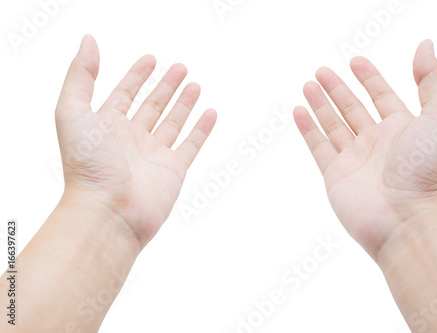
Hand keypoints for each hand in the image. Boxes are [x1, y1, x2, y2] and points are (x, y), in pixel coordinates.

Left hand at [56, 35, 215, 246]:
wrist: (109, 213)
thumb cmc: (88, 166)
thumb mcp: (72, 112)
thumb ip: (80, 76)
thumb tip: (89, 42)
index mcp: (106, 126)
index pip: (124, 93)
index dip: (137, 75)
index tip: (152, 58)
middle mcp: (131, 139)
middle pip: (152, 106)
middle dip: (165, 86)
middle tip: (180, 68)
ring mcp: (154, 155)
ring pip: (172, 122)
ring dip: (184, 103)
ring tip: (195, 84)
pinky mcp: (174, 170)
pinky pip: (191, 145)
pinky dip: (202, 129)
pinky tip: (210, 113)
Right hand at [294, 40, 436, 259]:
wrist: (410, 222)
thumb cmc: (430, 172)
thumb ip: (433, 80)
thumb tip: (425, 46)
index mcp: (403, 129)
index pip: (382, 96)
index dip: (369, 77)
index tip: (355, 60)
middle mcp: (378, 143)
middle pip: (353, 109)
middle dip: (337, 89)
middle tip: (321, 71)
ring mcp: (355, 160)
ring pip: (333, 125)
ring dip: (320, 105)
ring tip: (308, 85)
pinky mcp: (335, 176)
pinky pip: (318, 147)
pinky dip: (308, 129)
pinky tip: (299, 111)